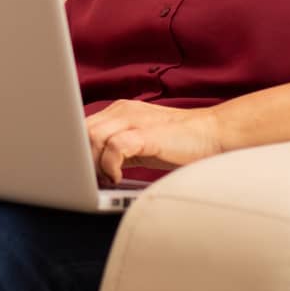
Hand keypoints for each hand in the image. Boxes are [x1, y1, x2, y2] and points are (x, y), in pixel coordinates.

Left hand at [85, 100, 223, 184]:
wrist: (213, 134)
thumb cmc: (179, 143)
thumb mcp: (140, 143)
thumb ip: (117, 149)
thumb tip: (91, 169)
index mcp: (119, 111)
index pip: (82, 127)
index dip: (76, 150)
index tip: (80, 171)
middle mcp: (123, 111)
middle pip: (82, 131)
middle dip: (81, 158)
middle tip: (91, 179)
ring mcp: (134, 119)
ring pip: (93, 137)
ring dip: (94, 163)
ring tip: (106, 179)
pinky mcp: (146, 134)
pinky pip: (115, 146)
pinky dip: (110, 165)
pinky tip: (118, 177)